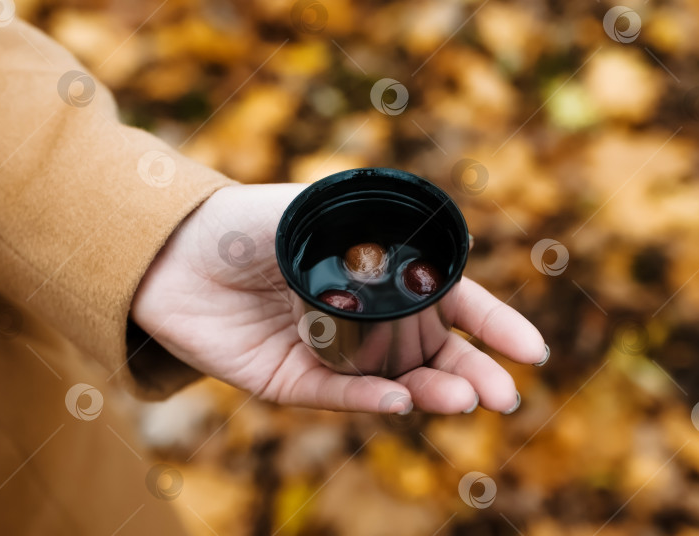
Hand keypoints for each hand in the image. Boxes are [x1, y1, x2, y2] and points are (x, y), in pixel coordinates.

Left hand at [131, 184, 547, 413]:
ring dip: (432, 391)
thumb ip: (364, 224)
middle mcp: (361, 320)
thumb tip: (427, 247)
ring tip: (465, 399)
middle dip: (474, 373)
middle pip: (432, 353)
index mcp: (376, 277)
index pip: (448, 303)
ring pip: (394, 381)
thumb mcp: (312, 209)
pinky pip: (338, 394)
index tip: (531, 350)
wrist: (167, 253)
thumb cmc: (242, 221)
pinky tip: (402, 399)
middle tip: (505, 395)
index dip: (492, 325)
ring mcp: (329, 353)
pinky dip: (372, 398)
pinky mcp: (289, 380)